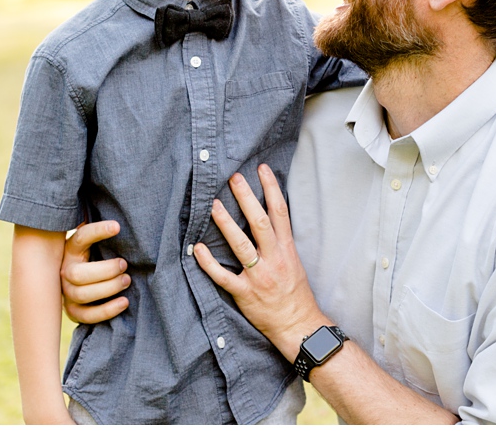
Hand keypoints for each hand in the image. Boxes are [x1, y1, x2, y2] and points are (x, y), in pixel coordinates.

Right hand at [59, 221, 129, 323]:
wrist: (81, 280)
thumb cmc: (94, 256)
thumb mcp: (94, 242)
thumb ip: (101, 231)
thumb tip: (118, 218)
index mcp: (71, 249)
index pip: (81, 237)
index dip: (97, 231)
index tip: (117, 226)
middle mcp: (65, 271)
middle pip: (77, 274)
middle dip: (105, 270)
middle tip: (124, 264)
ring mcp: (66, 293)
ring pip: (82, 294)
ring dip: (108, 288)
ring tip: (127, 280)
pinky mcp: (73, 311)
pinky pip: (87, 316)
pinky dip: (107, 311)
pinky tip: (124, 302)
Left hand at [191, 164, 332, 355]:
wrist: (298, 325)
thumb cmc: (294, 293)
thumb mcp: (293, 262)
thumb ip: (279, 241)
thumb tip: (266, 216)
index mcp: (287, 250)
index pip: (280, 213)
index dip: (271, 188)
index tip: (261, 169)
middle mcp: (274, 260)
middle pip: (260, 223)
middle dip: (246, 198)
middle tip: (233, 178)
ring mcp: (259, 277)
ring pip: (241, 245)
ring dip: (226, 224)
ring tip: (213, 205)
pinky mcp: (245, 293)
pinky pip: (224, 276)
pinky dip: (209, 262)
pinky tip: (196, 248)